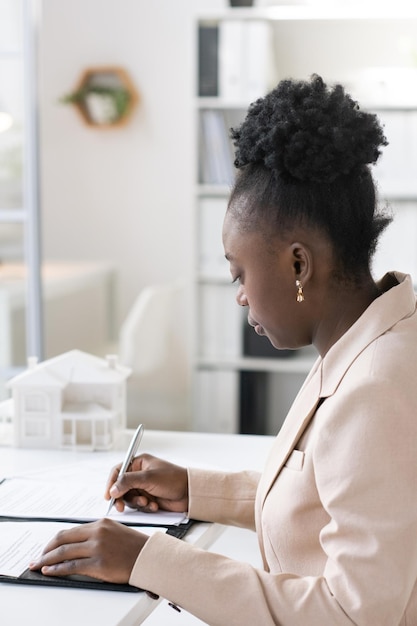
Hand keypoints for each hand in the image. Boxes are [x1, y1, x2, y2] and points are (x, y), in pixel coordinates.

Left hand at [29, 519, 146, 582]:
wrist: (150, 558)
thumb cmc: (134, 547)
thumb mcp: (115, 532)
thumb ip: (96, 535)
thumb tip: (76, 544)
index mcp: (101, 523)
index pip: (70, 530)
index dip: (55, 540)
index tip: (47, 547)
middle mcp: (97, 533)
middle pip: (63, 539)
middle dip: (46, 549)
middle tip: (38, 556)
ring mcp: (97, 548)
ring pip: (64, 553)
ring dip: (47, 560)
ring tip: (38, 565)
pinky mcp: (99, 564)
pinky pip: (71, 567)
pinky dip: (57, 569)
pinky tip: (50, 571)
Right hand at [105, 453, 188, 513]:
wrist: (190, 493)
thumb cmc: (172, 479)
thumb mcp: (148, 478)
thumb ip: (128, 482)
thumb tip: (112, 490)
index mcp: (139, 463)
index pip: (118, 471)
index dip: (111, 483)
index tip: (108, 496)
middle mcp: (139, 474)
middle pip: (121, 487)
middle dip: (122, 497)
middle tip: (120, 507)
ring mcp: (144, 487)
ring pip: (129, 498)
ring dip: (136, 503)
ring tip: (147, 503)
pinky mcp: (149, 498)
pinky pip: (138, 505)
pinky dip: (145, 507)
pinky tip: (154, 505)